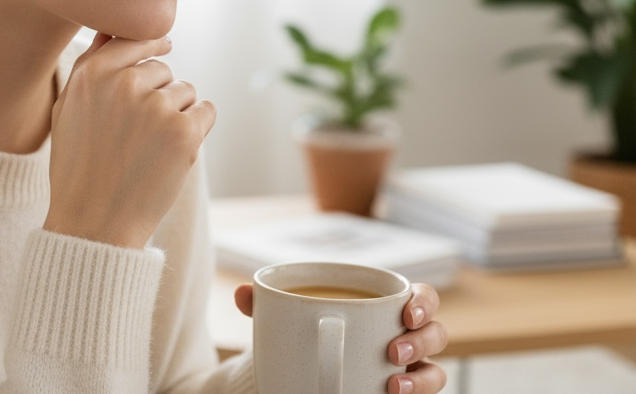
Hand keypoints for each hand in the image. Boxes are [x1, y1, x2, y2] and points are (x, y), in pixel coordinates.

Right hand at [43, 32, 215, 248]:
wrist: (93, 223)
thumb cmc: (78, 166)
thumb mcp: (68, 109)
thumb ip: (89, 66)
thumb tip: (110, 30)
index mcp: (92, 74)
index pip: (135, 40)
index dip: (152, 47)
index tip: (163, 49)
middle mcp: (125, 84)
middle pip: (163, 69)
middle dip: (158, 92)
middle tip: (138, 132)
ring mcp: (157, 107)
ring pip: (186, 91)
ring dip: (178, 113)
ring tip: (151, 147)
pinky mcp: (185, 133)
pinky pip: (206, 110)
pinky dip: (198, 127)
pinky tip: (174, 151)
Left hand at [232, 282, 449, 393]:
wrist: (300, 368)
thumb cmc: (306, 328)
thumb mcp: (287, 314)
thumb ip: (265, 302)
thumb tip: (243, 294)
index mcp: (384, 305)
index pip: (421, 297)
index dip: (423, 302)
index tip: (406, 312)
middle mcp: (404, 337)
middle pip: (436, 334)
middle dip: (421, 342)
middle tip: (392, 350)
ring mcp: (407, 370)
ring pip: (435, 373)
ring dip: (420, 380)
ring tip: (392, 386)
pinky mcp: (400, 393)